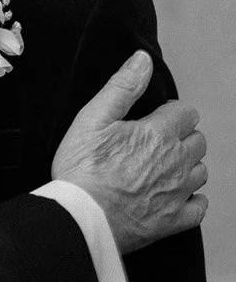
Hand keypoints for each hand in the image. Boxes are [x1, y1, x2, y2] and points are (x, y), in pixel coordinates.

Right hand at [52, 50, 207, 253]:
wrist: (80, 217)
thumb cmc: (81, 171)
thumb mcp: (92, 119)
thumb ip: (122, 87)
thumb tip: (142, 61)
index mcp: (158, 134)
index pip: (185, 113)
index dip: (170, 114)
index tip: (153, 121)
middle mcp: (175, 162)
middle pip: (197, 141)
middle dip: (181, 138)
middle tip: (155, 144)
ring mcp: (177, 193)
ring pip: (200, 172)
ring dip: (187, 167)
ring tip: (163, 169)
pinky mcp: (172, 220)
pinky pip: (199, 208)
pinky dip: (192, 201)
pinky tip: (175, 197)